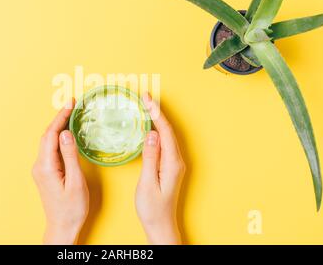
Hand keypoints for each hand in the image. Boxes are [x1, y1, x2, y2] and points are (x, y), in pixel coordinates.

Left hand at [32, 99, 88, 244]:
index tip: (70, 103)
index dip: (61, 117)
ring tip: (70, 114)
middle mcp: (40, 166)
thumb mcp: (76, 182)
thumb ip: (70, 156)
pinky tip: (66, 134)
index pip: (51, 134)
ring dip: (58, 126)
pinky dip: (57, 137)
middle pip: (47, 135)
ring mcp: (41, 169)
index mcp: (46, 166)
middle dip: (59, 118)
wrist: (62, 227)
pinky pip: (49, 149)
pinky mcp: (45, 173)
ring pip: (48, 141)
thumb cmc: (71, 209)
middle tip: (71, 104)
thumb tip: (66, 134)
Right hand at [135, 93, 185, 244]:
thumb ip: (150, 157)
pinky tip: (149, 127)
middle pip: (168, 130)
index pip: (165, 131)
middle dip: (157, 112)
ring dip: (157, 120)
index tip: (147, 99)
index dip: (156, 113)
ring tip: (147, 106)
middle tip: (146, 97)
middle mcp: (176, 161)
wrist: (161, 225)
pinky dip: (157, 131)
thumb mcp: (147, 183)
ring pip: (167, 135)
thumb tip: (151, 134)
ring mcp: (174, 163)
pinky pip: (164, 143)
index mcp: (172, 163)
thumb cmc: (152, 208)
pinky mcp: (169, 166)